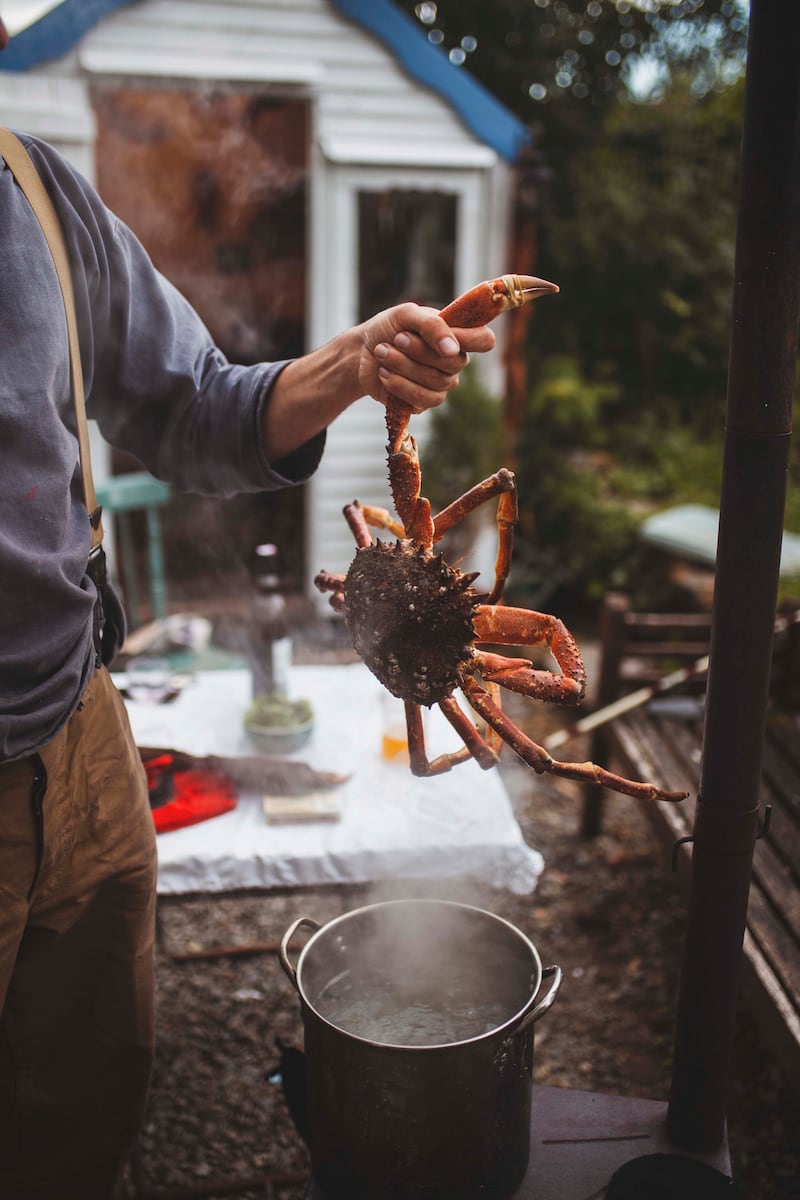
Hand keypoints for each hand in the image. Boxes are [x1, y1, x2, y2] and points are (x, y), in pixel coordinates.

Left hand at [357, 303, 495, 413]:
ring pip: (435, 382)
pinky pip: (422, 400)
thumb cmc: (388, 328)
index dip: (473, 339)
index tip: (448, 335)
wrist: (361, 352)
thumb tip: (452, 349)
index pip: (484, 340)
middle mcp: (453, 362)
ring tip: (382, 352)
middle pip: (454, 362)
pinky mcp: (423, 403)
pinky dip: (399, 385)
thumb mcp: (407, 315)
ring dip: (404, 365)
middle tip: (396, 338)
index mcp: (455, 335)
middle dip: (420, 350)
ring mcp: (440, 384)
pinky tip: (384, 373)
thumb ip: (431, 325)